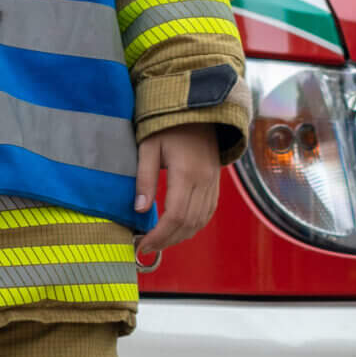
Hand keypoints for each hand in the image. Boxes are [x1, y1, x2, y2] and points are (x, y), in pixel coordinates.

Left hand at [134, 122, 220, 256]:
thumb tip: (140, 210)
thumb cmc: (168, 125)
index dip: (159, 235)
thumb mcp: (148, 147)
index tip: (142, 245)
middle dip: (166, 241)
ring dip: (180, 237)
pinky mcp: (215, 183)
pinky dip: (193, 226)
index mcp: (187, 172)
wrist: (197, 108)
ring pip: (200, 222)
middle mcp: (204, 181)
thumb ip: (144, 178)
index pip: (176, 215)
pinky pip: (208, 213)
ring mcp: (213, 183)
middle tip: (146, 248)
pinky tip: (178, 230)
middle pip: (189, 224)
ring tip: (159, 242)